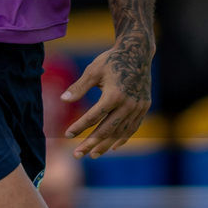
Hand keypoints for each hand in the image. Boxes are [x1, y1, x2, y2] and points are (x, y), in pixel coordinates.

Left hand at [61, 39, 151, 158]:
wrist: (137, 53)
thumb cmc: (111, 60)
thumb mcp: (93, 70)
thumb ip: (79, 87)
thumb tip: (62, 100)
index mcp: (114, 94)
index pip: (93, 116)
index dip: (79, 126)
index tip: (68, 134)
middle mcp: (128, 104)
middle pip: (107, 129)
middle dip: (91, 143)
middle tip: (77, 154)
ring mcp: (138, 107)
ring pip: (120, 131)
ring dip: (106, 145)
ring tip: (93, 154)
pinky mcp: (144, 107)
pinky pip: (133, 127)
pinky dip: (123, 138)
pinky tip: (113, 146)